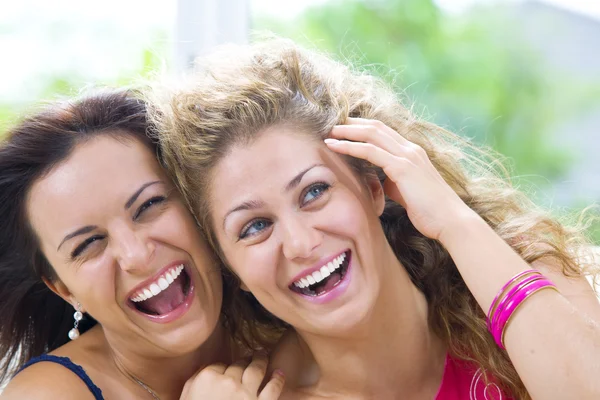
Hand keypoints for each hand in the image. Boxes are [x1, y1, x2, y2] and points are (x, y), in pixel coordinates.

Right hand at [180, 354, 284, 399]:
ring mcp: (246, 394)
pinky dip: (277, 379)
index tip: (228, 369)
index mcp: (208, 378)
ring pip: (257, 370)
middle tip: (250, 356)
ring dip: (261, 361)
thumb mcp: (186, 397)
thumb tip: (204, 369)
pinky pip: (273, 388)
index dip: (223, 367)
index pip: (218, 365)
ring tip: (264, 356)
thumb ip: (194, 381)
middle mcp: (228, 382)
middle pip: (238, 365)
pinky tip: (279, 373)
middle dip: (244, 360)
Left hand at [325, 118, 475, 240]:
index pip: (384, 132)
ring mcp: (407, 156)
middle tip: (332, 124)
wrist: (451, 221)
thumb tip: (381, 181)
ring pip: (371, 134)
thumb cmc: (430, 211)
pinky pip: (370, 151)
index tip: (344, 129)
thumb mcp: (407, 190)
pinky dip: (350, 146)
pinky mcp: (402, 168)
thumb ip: (394, 181)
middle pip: (376, 127)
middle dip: (352, 124)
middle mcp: (410, 149)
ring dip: (347, 132)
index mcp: (413, 152)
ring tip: (329, 132)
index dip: (363, 128)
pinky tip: (335, 146)